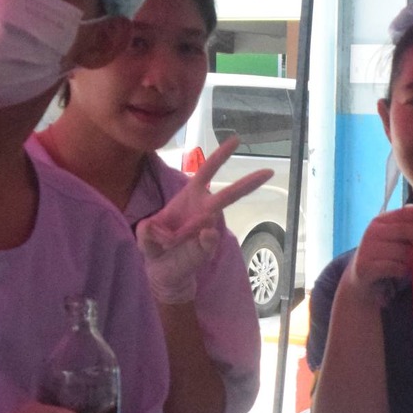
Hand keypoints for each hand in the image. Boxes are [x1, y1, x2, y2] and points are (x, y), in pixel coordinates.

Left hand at [137, 135, 271, 304]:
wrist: (162, 272)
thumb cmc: (155, 247)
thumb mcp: (144, 236)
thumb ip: (146, 231)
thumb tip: (152, 228)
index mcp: (190, 197)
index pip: (207, 172)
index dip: (220, 156)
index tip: (236, 140)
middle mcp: (203, 211)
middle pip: (228, 195)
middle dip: (247, 184)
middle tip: (268, 172)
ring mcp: (206, 230)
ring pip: (213, 222)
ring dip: (196, 230)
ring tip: (180, 240)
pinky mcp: (206, 248)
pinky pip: (207, 242)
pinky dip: (198, 243)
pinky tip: (191, 245)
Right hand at [345, 206, 412, 303]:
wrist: (361, 283)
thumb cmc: (385, 260)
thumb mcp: (397, 242)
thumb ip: (411, 234)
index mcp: (381, 221)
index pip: (403, 213)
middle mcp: (373, 232)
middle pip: (404, 229)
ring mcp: (367, 249)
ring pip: (401, 251)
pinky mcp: (365, 267)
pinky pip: (394, 267)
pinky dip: (403, 270)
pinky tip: (406, 273)